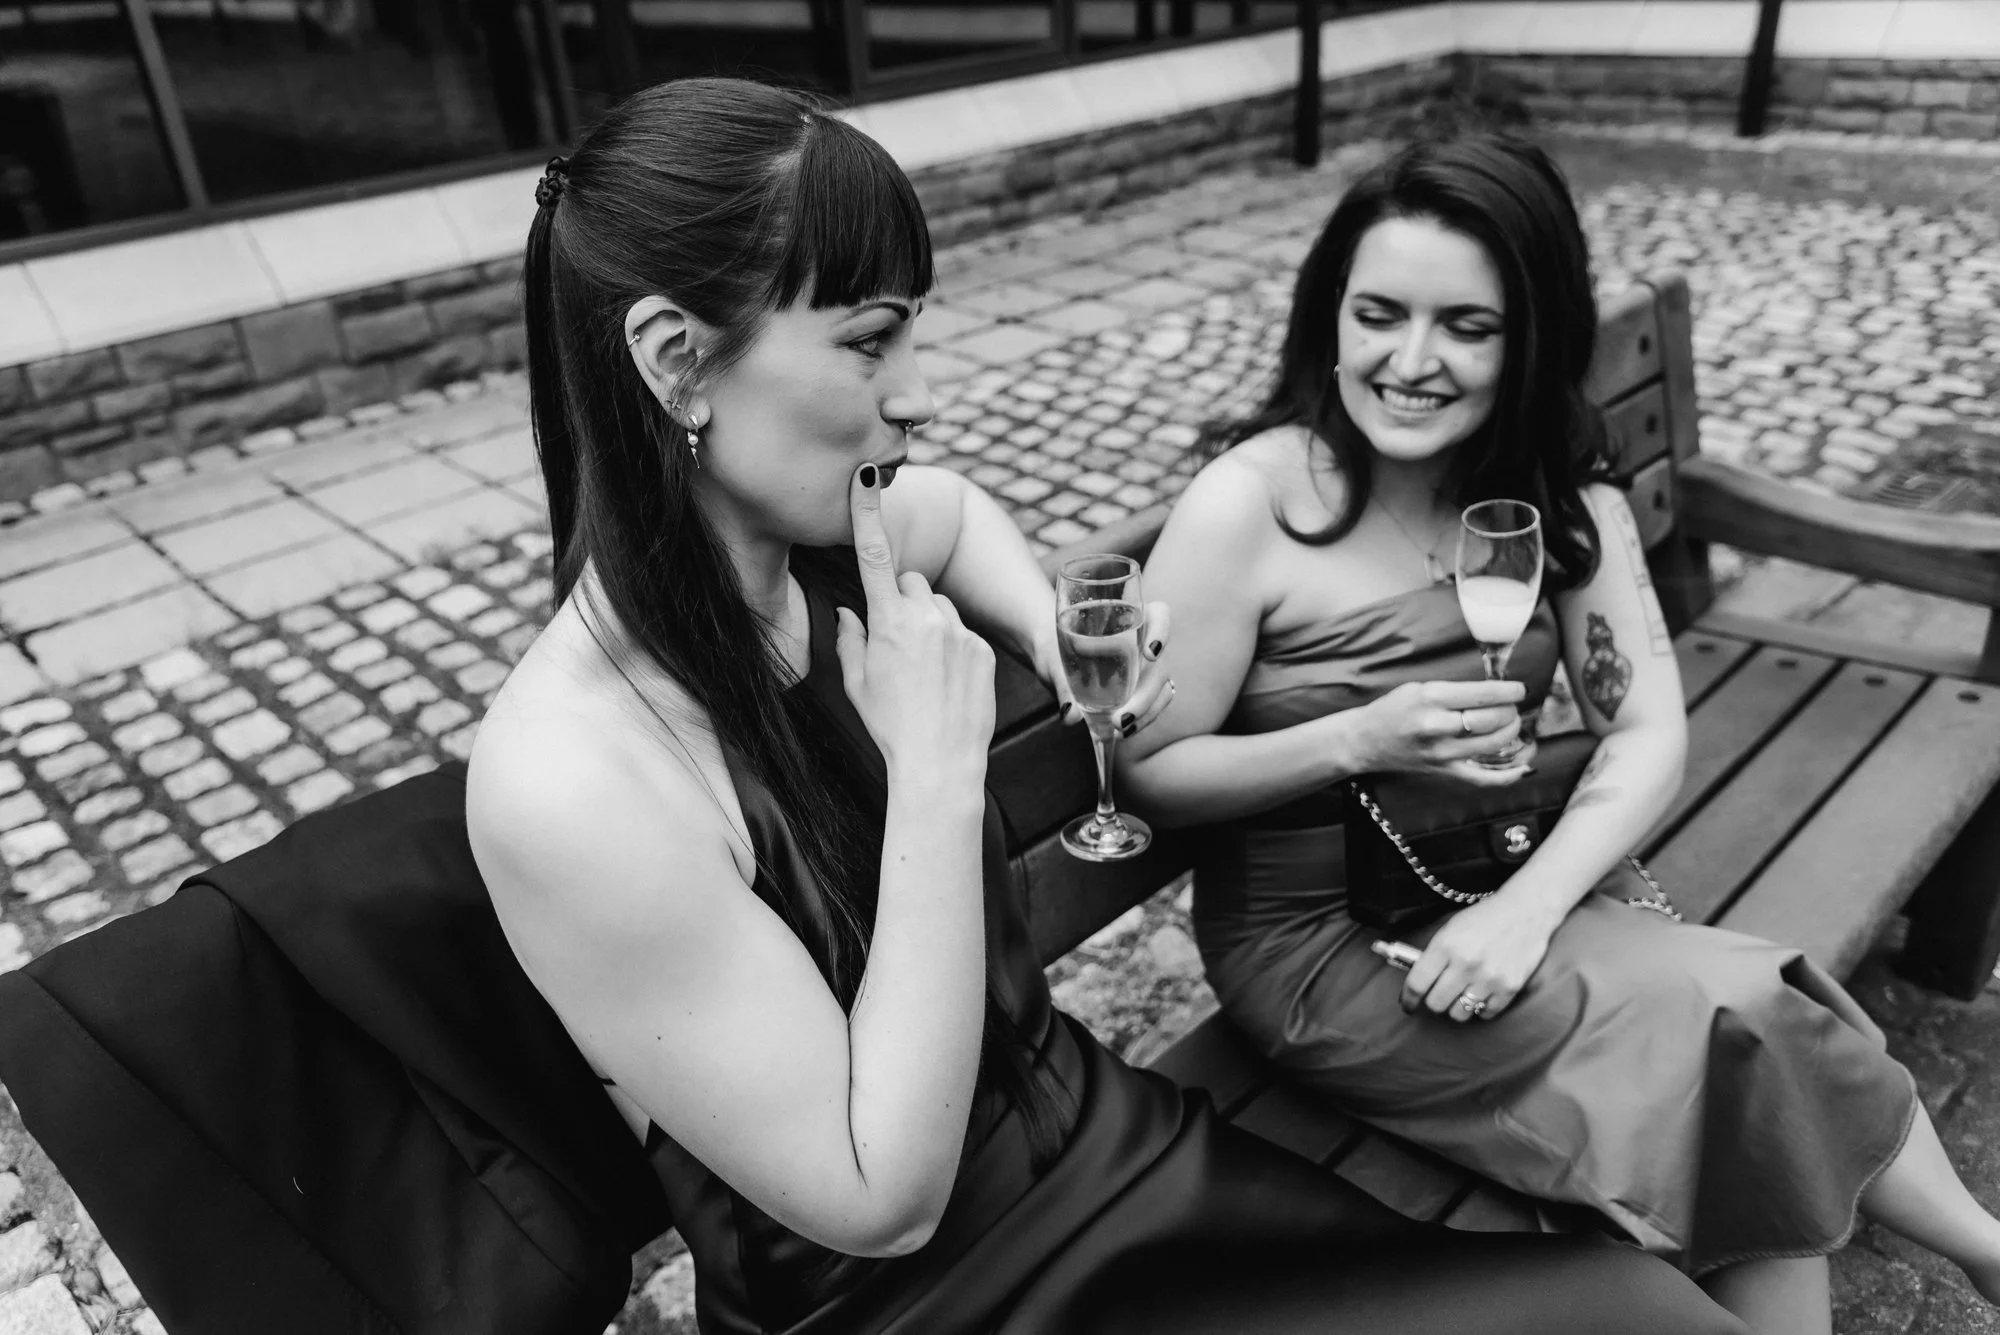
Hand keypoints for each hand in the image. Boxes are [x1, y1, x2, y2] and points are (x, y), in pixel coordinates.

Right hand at [837, 464, 995, 783]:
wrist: (939, 762)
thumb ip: (850, 639)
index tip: (865, 478)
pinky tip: (948, 683)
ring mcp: (959, 631)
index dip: (868, 514)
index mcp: (888, 622)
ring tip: (926, 673)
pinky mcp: (983, 648)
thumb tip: (849, 613)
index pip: (874, 556)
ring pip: (941, 607)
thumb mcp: (856, 683)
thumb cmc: (890, 725)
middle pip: (913, 583)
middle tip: (898, 644)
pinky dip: (955, 648)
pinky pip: (964, 632)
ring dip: (932, 625)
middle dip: (904, 601)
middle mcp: (926, 617)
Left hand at [1036, 600, 1174, 738]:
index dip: (1162, 631)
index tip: (1149, 653)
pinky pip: (1151, 704)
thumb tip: (1070, 714)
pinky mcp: (1139, 689)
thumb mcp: (1052, 660)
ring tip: (1120, 728)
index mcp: (1128, 618)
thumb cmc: (1052, 646)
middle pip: (1160, 664)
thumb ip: (1061, 683)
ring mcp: (1145, 667)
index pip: (1160, 615)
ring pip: (1160, 688)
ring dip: (1146, 711)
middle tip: (1121, 717)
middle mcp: (1143, 641)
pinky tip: (1122, 731)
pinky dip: (1141, 719)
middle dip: (1146, 694)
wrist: (1050, 656)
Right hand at [1349, 679, 1531, 786]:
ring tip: (1512, 723)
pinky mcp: (1443, 771)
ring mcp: (1441, 752)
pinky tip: (1524, 767)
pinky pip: (1482, 778)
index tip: (1519, 689)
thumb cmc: (1392, 710)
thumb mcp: (1418, 687)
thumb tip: (1495, 692)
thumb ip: (1454, 690)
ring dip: (1511, 732)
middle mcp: (1437, 726)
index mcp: (1430, 698)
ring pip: (1493, 744)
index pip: (1483, 694)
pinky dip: (1508, 776)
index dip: (1509, 691)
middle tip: (1512, 706)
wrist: (1364, 740)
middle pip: (1491, 718)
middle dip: (1510, 710)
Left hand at [1402, 894, 1558, 1022]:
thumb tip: (1418, 981)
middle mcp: (1466, 964)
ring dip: (1457, 1006)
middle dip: (1435, 1000)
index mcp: (1446, 946)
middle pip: (1436, 1003)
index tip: (1408, 1004)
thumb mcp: (1450, 929)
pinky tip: (1482, 993)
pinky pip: (1486, 1014)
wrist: (1526, 911)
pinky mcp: (1509, 988)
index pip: (1417, 984)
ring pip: (1459, 1013)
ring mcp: (1489, 978)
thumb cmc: (1485, 918)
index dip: (1408, 998)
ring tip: (1463, 993)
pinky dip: (1482, 1008)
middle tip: (1440, 993)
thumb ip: (1434, 955)